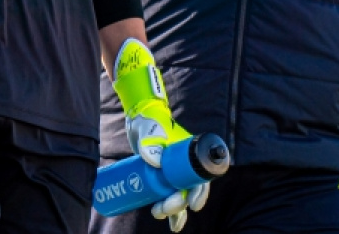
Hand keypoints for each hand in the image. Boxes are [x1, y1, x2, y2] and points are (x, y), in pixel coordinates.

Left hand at [113, 39, 209, 231]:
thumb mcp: (148, 129)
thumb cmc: (148, 121)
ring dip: (175, 211)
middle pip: (189, 190)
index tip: (193, 204)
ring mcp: (173, 171)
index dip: (200, 192)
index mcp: (188, 152)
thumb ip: (150, 141)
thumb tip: (154, 161)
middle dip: (180, 203)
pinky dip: (169, 210)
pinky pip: (169, 195)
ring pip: (180, 196)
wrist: (138, 118)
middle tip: (163, 209)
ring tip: (162, 217)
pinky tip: (166, 220)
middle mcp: (184, 164)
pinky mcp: (161, 176)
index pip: (200, 176)